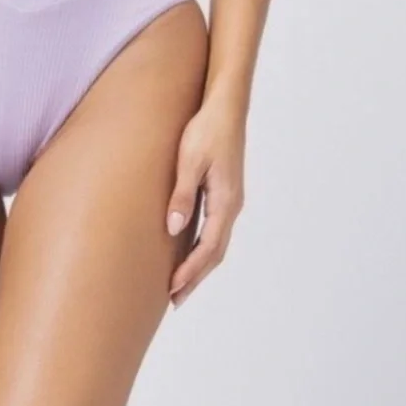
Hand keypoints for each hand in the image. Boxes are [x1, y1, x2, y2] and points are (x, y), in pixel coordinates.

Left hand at [165, 93, 245, 308]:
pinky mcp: (226, 191)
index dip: (191, 271)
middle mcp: (232, 205)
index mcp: (226, 202)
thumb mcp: (189, 160)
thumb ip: (183, 194)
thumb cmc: (207, 129)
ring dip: (200, 264)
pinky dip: (204, 246)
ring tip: (181, 283)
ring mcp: (231, 199)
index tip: (173, 290)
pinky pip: (216, 228)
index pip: (208, 248)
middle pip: (216, 252)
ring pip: (217, 242)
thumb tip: (174, 229)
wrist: (226, 106)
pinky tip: (190, 248)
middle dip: (196, 277)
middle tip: (176, 300)